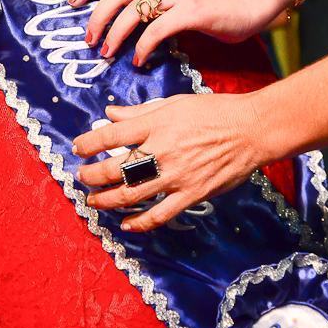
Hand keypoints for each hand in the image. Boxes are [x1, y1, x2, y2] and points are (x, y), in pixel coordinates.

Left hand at [68, 0, 267, 64]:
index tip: (73, 2)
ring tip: (108, 53)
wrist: (248, 2)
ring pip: (135, 10)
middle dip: (97, 16)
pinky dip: (144, 46)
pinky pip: (158, 30)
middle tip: (89, 40)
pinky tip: (139, 60)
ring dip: (116, 34)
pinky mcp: (192, 12)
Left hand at [72, 92, 263, 231]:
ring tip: (93, 200)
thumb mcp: (173, 103)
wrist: (250, 130)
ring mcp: (175, 175)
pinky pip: (159, 214)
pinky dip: (139, 222)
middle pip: (115, 169)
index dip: (89, 143)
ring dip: (106, 200)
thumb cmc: (213, 111)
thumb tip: (110, 114)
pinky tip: (126, 224)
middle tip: (80, 178)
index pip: (111, 135)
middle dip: (92, 176)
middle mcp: (161, 150)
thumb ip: (139, 111)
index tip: (77, 148)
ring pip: (131, 194)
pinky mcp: (191, 194)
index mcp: (155, 124)